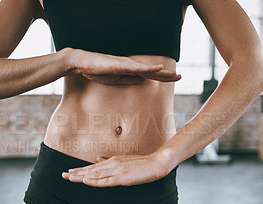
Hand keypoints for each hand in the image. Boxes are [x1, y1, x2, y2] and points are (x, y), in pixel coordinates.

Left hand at [61, 153, 169, 186]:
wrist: (156, 162)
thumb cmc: (142, 163)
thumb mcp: (124, 160)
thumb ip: (110, 160)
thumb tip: (97, 158)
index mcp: (112, 161)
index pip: (93, 167)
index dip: (80, 170)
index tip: (69, 172)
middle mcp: (112, 164)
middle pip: (91, 170)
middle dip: (76, 173)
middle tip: (63, 175)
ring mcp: (116, 170)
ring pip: (95, 175)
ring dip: (82, 177)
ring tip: (70, 178)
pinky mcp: (122, 178)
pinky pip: (106, 181)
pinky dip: (95, 181)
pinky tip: (86, 181)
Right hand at [66, 48, 181, 84]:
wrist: (82, 63)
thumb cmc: (97, 70)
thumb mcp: (116, 79)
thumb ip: (129, 80)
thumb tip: (142, 82)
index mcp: (130, 70)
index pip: (149, 74)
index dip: (162, 77)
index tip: (173, 79)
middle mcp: (130, 66)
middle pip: (152, 71)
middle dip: (166, 75)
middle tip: (180, 77)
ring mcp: (126, 64)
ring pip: (147, 69)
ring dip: (161, 72)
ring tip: (174, 75)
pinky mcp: (120, 65)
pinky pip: (136, 68)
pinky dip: (148, 69)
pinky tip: (157, 69)